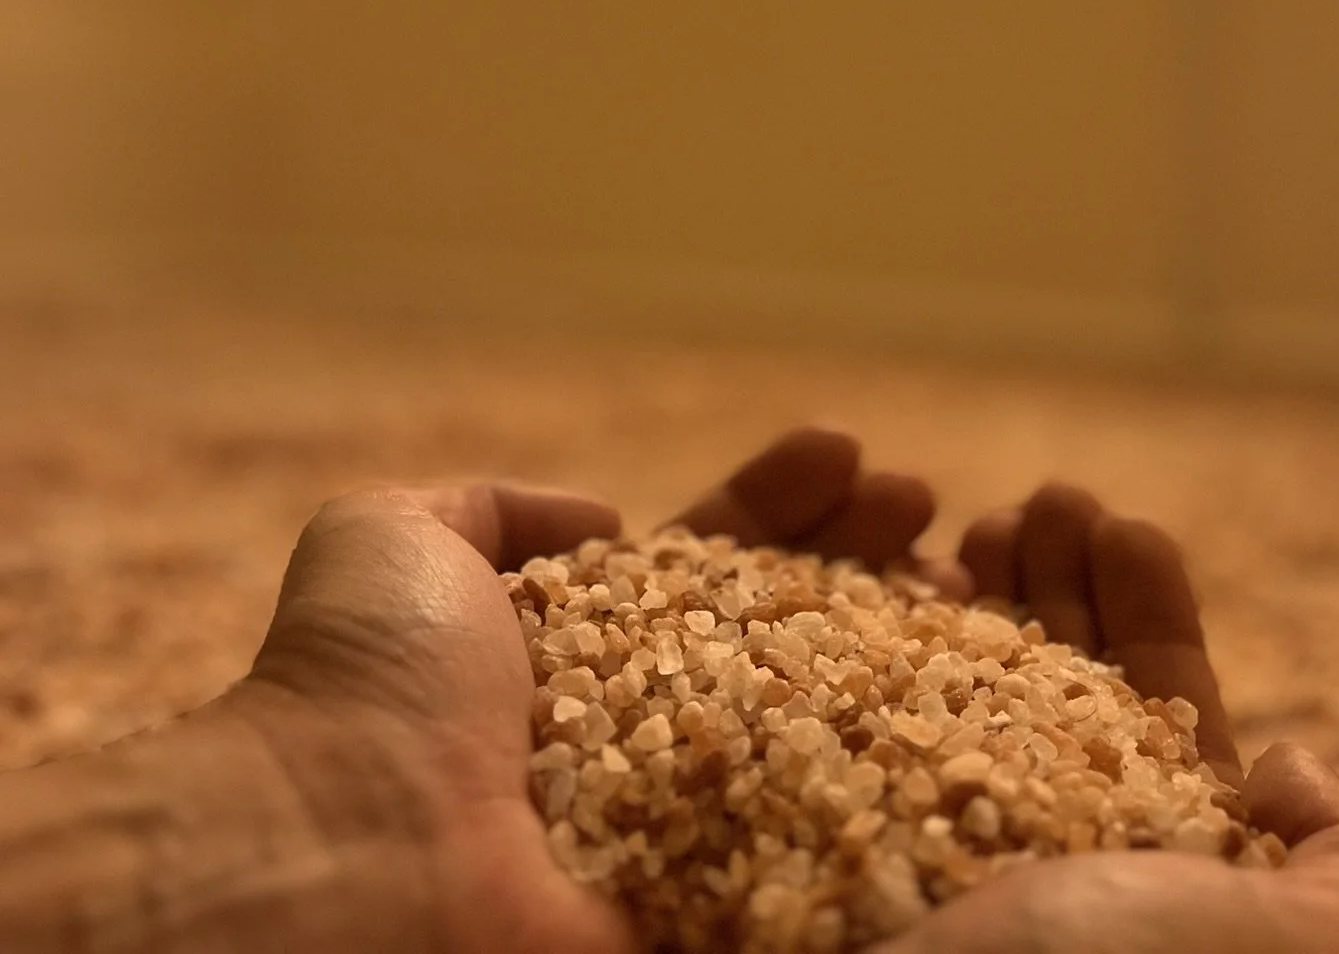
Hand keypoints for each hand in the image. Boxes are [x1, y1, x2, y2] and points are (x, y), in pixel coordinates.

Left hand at [225, 426, 946, 953]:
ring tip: (969, 569)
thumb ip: (491, 511)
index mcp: (574, 656)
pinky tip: (971, 700)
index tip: (848, 450)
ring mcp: (687, 824)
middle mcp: (642, 737)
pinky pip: (832, 844)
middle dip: (857, 556)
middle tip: (927, 501)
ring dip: (904, 650)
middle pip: (783, 632)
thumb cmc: (368, 684)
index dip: (779, 507)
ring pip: (825, 724)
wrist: (349, 856)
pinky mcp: (722, 906)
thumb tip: (599, 523)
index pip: (705, 566)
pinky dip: (908, 784)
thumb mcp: (395, 538)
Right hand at [881, 485, 1338, 953]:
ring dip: (961, 592)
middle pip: (1040, 687)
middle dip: (1046, 579)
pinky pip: (836, 712)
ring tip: (967, 517)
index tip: (1121, 524)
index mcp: (1140, 886)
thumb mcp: (1306, 952)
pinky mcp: (817, 840)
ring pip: (938, 689)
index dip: (1142, 616)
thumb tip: (1292, 773)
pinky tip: (889, 569)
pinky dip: (858, 628)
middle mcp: (1031, 865)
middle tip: (1037, 502)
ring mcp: (920, 848)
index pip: (1148, 722)